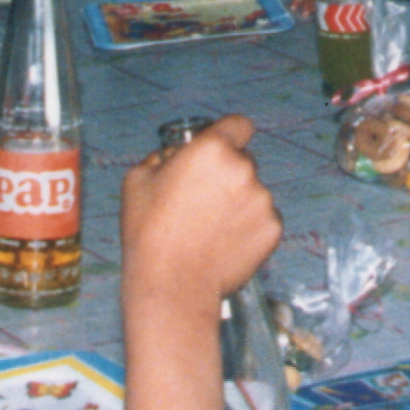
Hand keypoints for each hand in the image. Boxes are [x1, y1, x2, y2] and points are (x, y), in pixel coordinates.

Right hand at [118, 115, 281, 310]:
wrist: (172, 284)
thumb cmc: (150, 233)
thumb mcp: (137, 181)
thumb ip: (161, 157)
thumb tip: (173, 157)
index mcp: (212, 150)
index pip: (238, 125)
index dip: (228, 135)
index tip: (221, 147)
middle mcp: (244, 169)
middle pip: (244, 160)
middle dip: (227, 174)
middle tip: (202, 200)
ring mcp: (262, 200)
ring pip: (253, 192)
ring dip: (238, 203)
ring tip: (209, 228)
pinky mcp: (272, 228)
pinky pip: (262, 219)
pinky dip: (248, 228)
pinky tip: (223, 243)